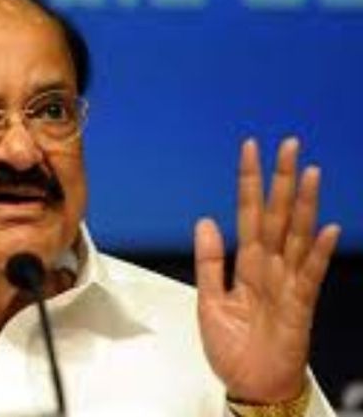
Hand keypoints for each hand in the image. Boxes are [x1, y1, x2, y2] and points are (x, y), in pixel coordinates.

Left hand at [194, 138, 340, 402]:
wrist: (250, 384)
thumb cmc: (233, 347)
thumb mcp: (208, 300)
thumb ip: (209, 261)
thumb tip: (205, 221)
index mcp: (247, 264)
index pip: (249, 214)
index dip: (249, 183)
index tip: (250, 151)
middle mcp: (270, 267)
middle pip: (277, 216)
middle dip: (282, 181)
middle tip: (289, 145)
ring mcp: (288, 284)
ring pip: (297, 236)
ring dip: (303, 205)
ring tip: (310, 173)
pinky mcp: (299, 306)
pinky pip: (309, 276)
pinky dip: (317, 253)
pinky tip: (324, 229)